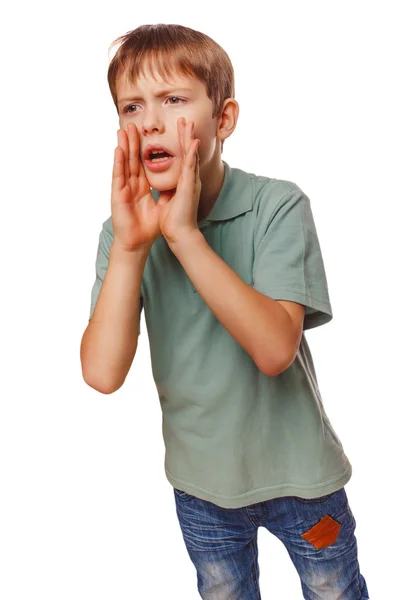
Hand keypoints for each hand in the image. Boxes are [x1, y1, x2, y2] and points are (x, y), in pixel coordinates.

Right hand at [111, 123, 161, 251]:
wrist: (138, 243)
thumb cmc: (149, 228)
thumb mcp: (163, 205)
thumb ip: (168, 192)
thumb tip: (179, 180)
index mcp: (142, 187)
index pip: (143, 163)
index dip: (144, 149)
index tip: (147, 134)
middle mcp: (131, 185)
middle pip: (132, 159)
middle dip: (133, 141)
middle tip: (133, 123)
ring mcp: (123, 189)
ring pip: (124, 163)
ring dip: (123, 146)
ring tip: (123, 129)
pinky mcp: (117, 195)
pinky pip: (118, 175)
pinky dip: (118, 162)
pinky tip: (118, 149)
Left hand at [157, 117, 200, 245]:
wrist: (180, 234)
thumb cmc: (176, 220)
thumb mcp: (172, 200)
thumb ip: (172, 190)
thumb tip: (169, 185)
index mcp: (184, 182)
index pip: (183, 159)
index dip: (182, 144)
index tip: (180, 131)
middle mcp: (190, 180)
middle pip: (189, 153)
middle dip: (186, 136)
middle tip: (186, 120)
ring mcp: (191, 182)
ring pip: (191, 156)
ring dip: (189, 139)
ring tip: (189, 124)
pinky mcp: (189, 187)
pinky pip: (189, 167)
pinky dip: (191, 154)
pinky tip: (193, 142)